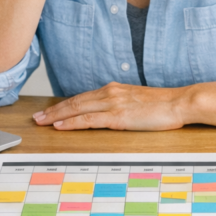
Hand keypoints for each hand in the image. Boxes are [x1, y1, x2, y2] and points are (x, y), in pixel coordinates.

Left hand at [32, 82, 190, 130]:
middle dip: (53, 111)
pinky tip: (60, 126)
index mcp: (114, 90)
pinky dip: (71, 122)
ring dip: (56, 116)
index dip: (64, 105)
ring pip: (77, 109)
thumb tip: (111, 115)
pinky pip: (89, 119)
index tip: (50, 112)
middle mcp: (110, 93)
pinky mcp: (118, 116)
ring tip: (41, 122)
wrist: (179, 102)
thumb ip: (122, 106)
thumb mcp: (137, 103)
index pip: (82, 98)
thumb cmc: (163, 106)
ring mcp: (113, 103)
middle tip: (36, 118)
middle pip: (74, 102)